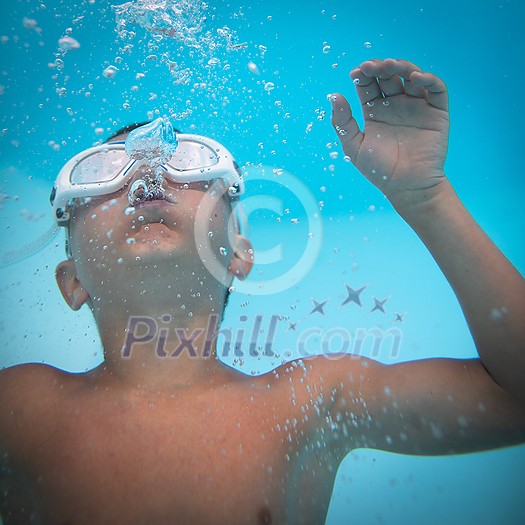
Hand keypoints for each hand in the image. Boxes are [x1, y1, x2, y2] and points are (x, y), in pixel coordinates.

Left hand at [330, 58, 449, 207]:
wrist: (406, 187)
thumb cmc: (379, 170)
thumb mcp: (353, 147)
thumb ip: (343, 123)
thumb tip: (333, 96)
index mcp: (376, 111)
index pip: (369, 85)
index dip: (363, 75)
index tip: (355, 73)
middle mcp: (396, 105)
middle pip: (389, 76)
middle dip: (380, 67)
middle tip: (371, 66)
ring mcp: (417, 106)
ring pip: (411, 77)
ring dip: (401, 67)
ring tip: (390, 65)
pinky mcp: (436, 112)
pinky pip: (436, 89)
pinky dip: (428, 79)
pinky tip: (415, 77)